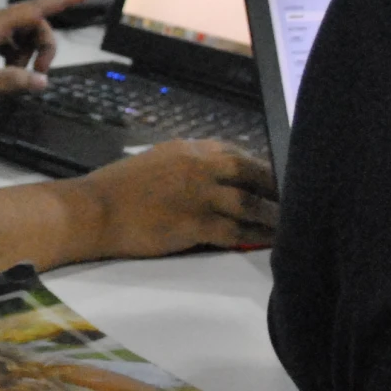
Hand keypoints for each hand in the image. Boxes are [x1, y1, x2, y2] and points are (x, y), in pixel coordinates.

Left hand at [0, 0, 87, 106]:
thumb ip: (9, 83)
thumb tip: (42, 81)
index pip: (34, 8)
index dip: (63, 0)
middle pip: (31, 23)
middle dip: (45, 46)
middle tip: (39, 77)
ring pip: (19, 34)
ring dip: (28, 54)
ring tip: (18, 79)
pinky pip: (5, 42)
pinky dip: (14, 57)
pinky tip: (6, 75)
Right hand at [62, 140, 277, 261]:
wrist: (94, 211)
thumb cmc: (119, 189)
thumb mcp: (157, 162)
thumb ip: (188, 165)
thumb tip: (216, 177)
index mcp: (188, 149)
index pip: (236, 152)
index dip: (261, 165)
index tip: (276, 176)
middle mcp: (198, 166)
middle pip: (251, 172)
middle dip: (276, 186)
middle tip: (296, 197)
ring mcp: (198, 195)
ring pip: (250, 203)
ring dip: (274, 214)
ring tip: (291, 223)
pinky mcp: (194, 224)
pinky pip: (236, 231)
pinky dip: (256, 236)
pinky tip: (268, 241)